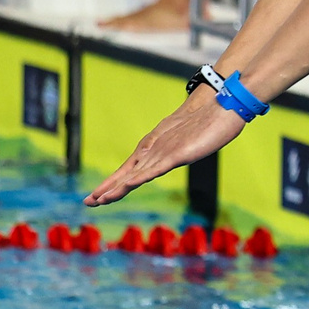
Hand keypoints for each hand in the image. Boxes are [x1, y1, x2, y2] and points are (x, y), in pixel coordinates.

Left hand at [85, 92, 244, 205]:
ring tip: (99, 200)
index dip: (112, 183)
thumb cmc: (206, 120)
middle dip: (106, 188)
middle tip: (87, 202)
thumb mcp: (185, 138)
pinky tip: (128, 185)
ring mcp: (164, 151)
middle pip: (125, 173)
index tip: (97, 196)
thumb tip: (170, 155)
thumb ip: (174, 148)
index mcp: (154, 146)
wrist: (221, 105)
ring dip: (116, 187)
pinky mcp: (178, 153)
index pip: (128, 169)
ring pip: (135, 174)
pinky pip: (155, 168)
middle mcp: (154, 148)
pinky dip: (139, 177)